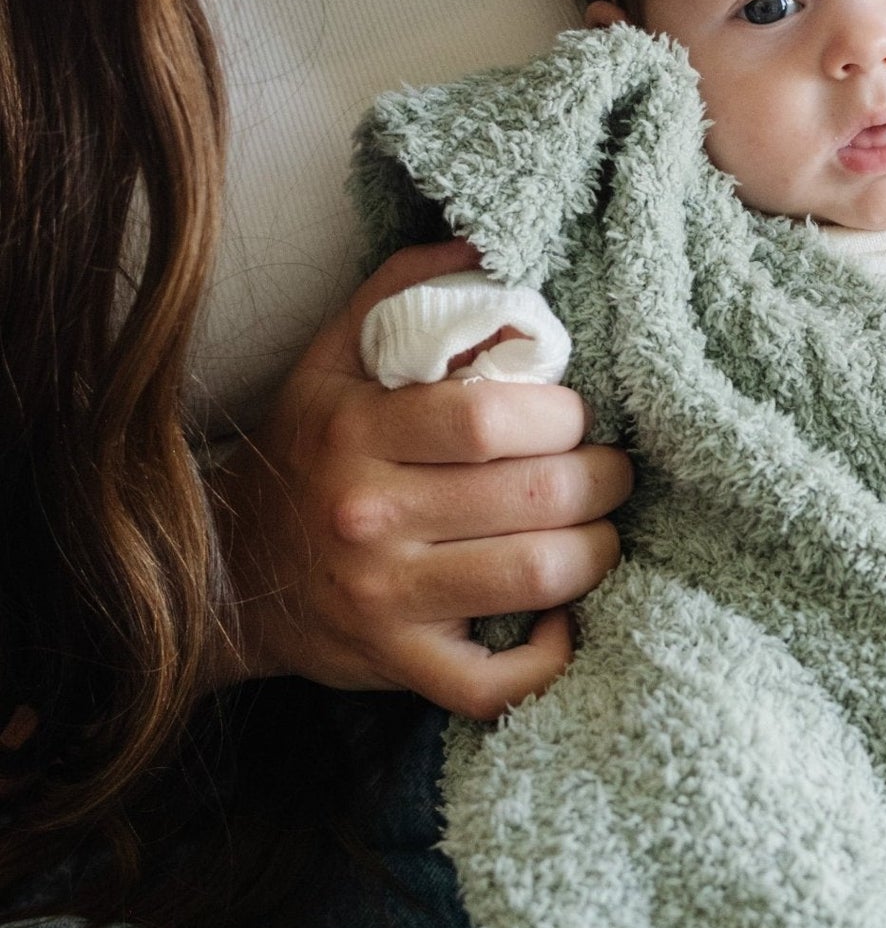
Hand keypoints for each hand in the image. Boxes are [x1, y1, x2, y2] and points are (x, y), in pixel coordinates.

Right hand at [207, 240, 633, 717]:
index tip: (577, 416)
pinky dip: (552, 655)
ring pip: (537, 576)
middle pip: (536, 494)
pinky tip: (560, 620)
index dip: (563, 414)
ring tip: (601, 532)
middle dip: (604, 478)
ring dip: (599, 551)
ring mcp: (385, 599)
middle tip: (612, 472)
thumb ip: (400, 295)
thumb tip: (481, 245)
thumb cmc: (308, 453)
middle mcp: (370, 517)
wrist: (230, 571)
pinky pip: (500, 682)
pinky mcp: (401, 666)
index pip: (494, 417)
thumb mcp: (330, 361)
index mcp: (359, 433)